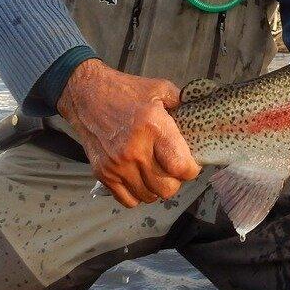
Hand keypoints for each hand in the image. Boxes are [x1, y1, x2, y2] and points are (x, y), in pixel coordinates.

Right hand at [57, 59, 200, 207]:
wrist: (86, 95)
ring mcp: (117, 165)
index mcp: (153, 127)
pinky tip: (140, 178)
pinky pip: (128, 200)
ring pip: (149, 196)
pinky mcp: (103, 173)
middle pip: (167, 188)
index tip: (191, 164)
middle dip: (176, 181)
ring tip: (156, 172)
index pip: (181, 167)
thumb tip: (202, 111)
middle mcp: (135, 150)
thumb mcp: (159, 88)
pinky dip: (138, 194)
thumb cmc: (126, 91)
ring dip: (157, 188)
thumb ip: (182, 102)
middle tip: (173, 168)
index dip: (191, 170)